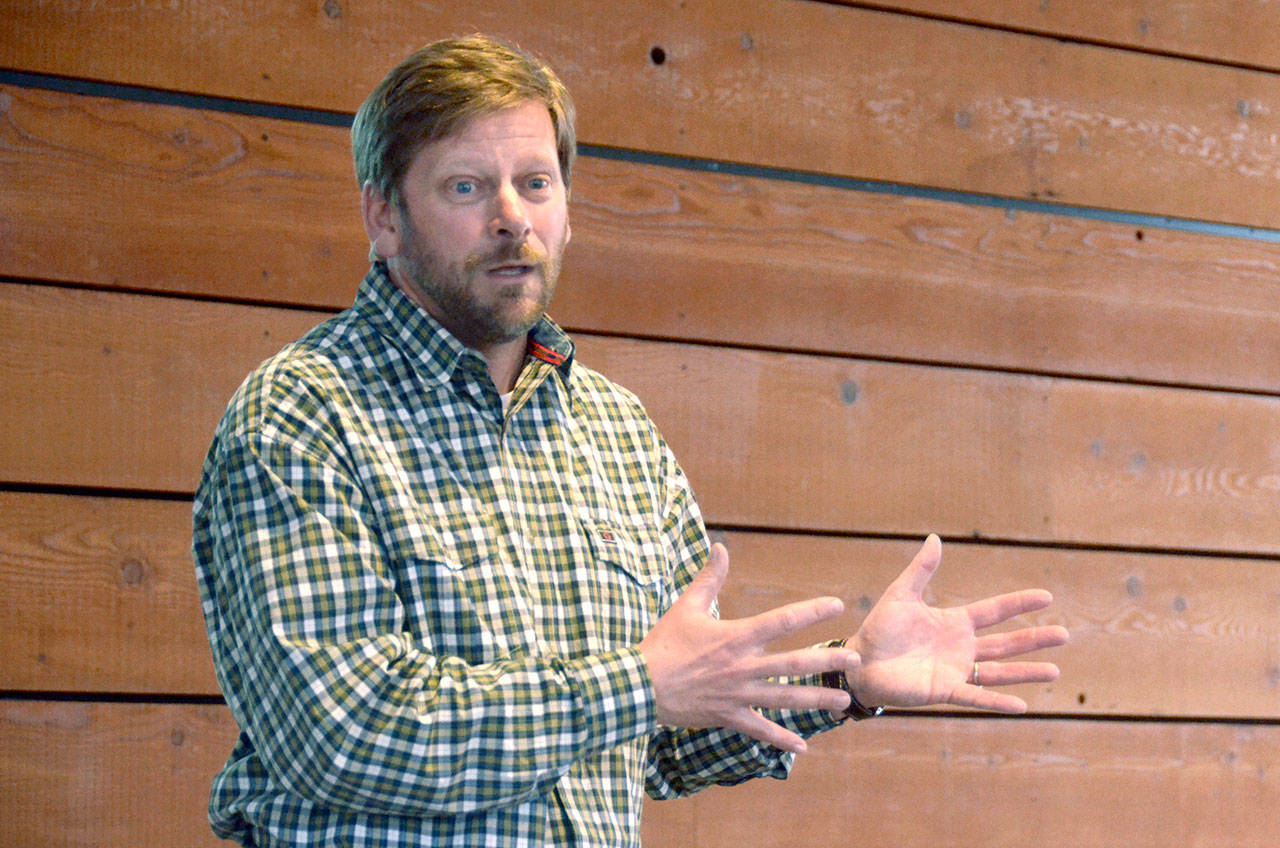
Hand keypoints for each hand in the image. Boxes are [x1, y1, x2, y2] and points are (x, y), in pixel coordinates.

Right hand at [638, 543, 861, 752]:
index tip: (836, 605)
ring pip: (785, 699)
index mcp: (736, 637)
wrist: (639, 686)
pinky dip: (781, 740)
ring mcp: (738, 695)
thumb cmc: (663, 644)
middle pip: (793, 664)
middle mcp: (743, 667)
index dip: (811, 611)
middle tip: (856, 660)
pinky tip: (803, 747)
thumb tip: (721, 547)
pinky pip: (760, 730)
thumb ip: (709, 578)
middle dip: (827, 661)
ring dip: (816, 700)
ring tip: (843, 701)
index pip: (781, 621)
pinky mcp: (729, 717)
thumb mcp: (686, 607)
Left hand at [849, 534, 1068, 713]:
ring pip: (998, 671)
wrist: (858, 662)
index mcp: (953, 622)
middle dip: (1035, 639)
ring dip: (1025, 672)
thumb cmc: (878, 629)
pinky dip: (996, 701)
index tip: (1047, 596)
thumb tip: (936, 538)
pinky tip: (1021, 705)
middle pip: (1005, 642)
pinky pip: (975, 696)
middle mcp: (961, 647)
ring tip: (1055, 671)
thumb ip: (921, 570)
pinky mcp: (944, 690)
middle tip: (1065, 635)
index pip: (994, 611)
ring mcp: (955, 670)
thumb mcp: (900, 595)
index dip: (1019, 604)